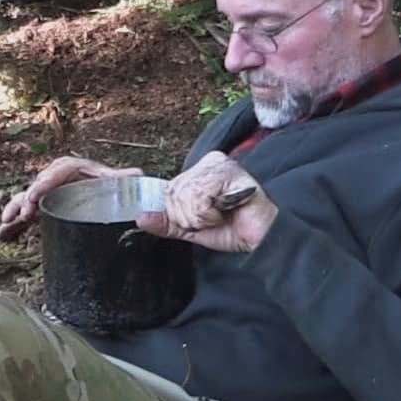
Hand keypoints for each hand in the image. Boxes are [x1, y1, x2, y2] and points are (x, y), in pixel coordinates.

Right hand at [0, 156, 142, 241]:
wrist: (107, 195)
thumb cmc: (110, 186)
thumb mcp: (115, 183)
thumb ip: (123, 180)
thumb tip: (137, 174)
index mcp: (75, 169)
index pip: (57, 172)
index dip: (44, 183)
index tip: (35, 195)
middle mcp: (57, 179)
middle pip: (38, 186)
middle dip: (27, 200)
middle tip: (23, 214)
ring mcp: (48, 194)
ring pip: (26, 200)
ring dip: (15, 210)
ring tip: (5, 223)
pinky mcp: (43, 208)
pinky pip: (25, 214)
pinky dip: (14, 225)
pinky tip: (2, 235)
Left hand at [136, 151, 276, 253]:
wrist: (260, 239)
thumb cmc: (232, 229)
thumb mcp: (191, 228)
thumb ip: (166, 222)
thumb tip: (141, 217)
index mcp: (199, 170)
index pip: (168, 190)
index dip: (179, 213)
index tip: (200, 220)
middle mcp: (209, 162)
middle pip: (174, 193)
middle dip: (190, 217)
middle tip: (213, 219)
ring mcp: (220, 165)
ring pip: (186, 196)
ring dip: (201, 217)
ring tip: (221, 215)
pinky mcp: (230, 172)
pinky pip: (201, 197)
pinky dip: (210, 214)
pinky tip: (228, 210)